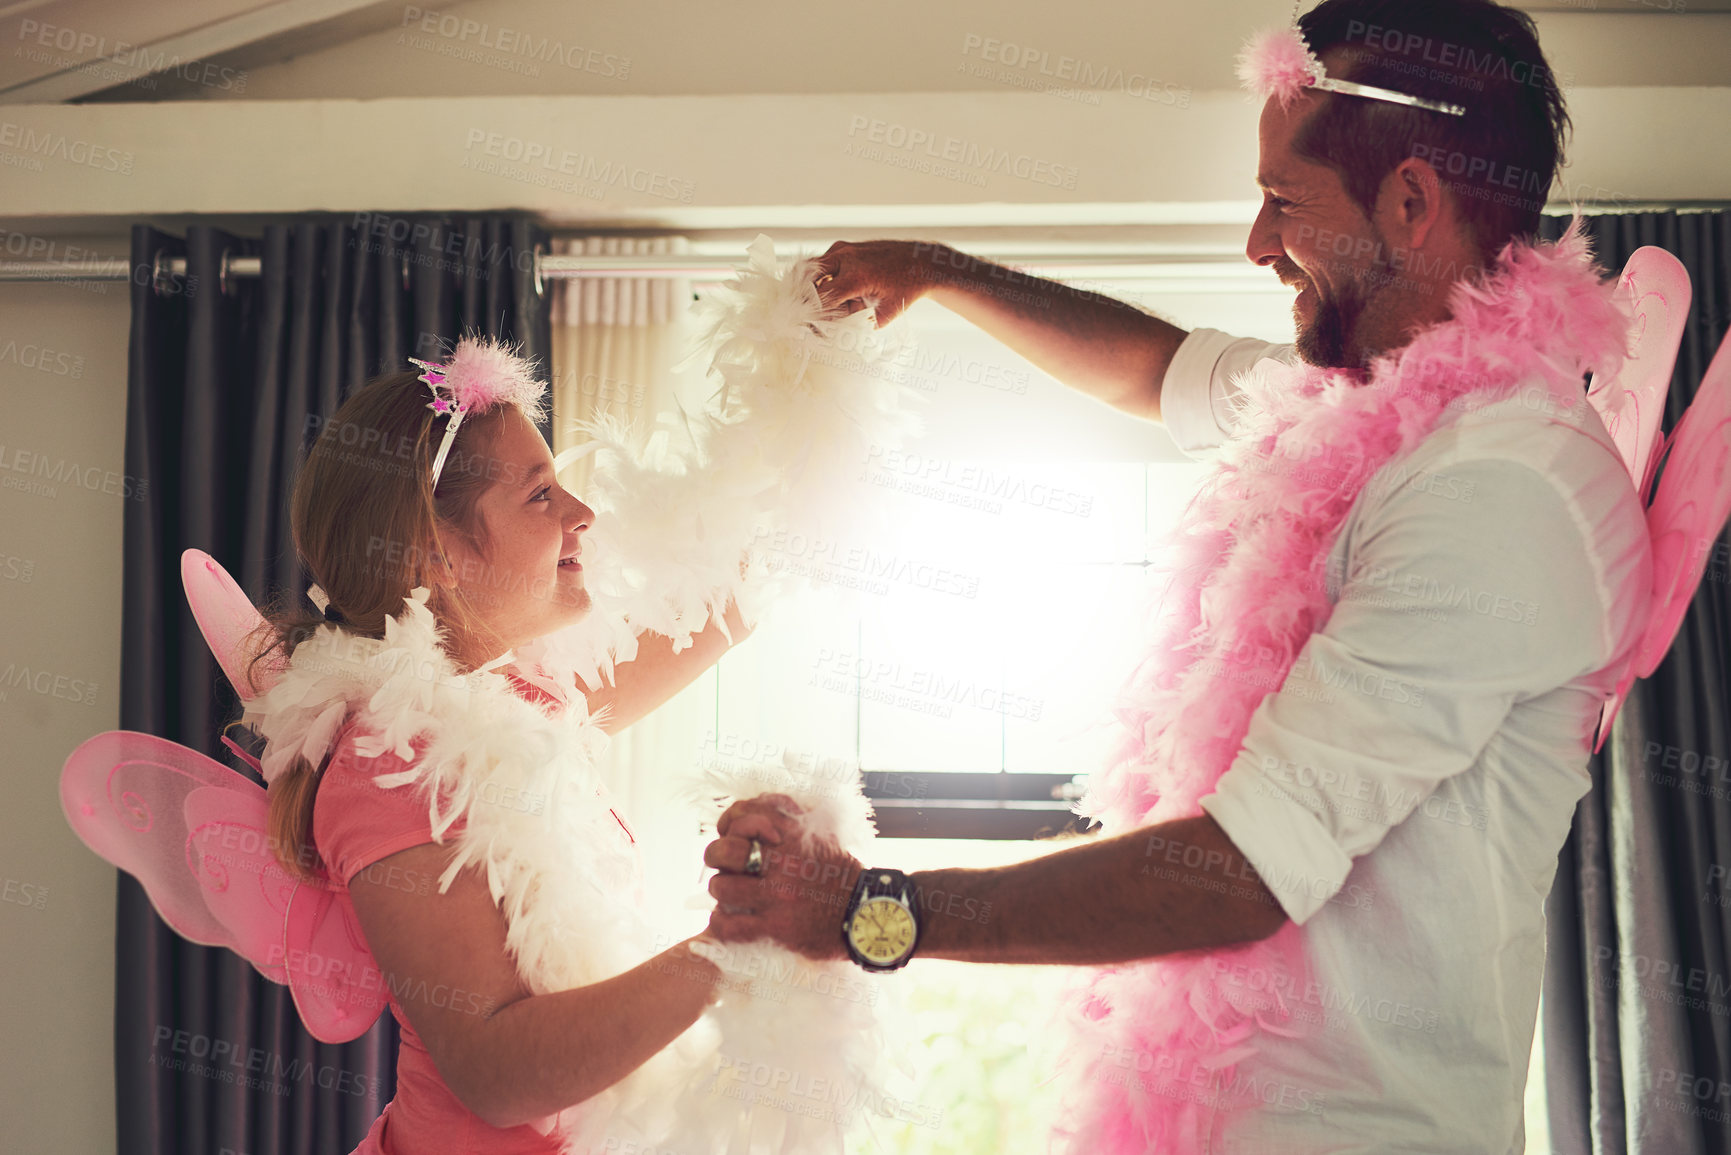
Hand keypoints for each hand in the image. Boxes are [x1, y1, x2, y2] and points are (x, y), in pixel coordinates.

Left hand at [703, 793, 862, 960]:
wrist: (867, 914)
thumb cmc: (843, 876)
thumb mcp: (823, 836)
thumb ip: (794, 820)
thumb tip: (762, 807)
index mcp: (794, 837)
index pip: (745, 815)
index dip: (730, 821)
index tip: (731, 832)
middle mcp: (783, 863)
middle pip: (725, 851)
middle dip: (716, 857)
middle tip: (724, 866)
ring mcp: (777, 896)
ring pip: (722, 887)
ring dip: (721, 890)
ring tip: (728, 894)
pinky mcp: (776, 927)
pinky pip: (729, 924)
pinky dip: (721, 922)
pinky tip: (727, 919)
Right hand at [811, 240, 945, 326]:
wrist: (919, 261)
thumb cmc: (905, 288)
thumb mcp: (885, 314)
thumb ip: (860, 324)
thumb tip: (836, 334)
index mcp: (856, 276)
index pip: (821, 297)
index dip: (813, 314)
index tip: (808, 327)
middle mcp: (845, 258)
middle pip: (807, 277)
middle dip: (804, 297)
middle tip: (805, 313)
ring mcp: (842, 249)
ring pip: (811, 268)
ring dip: (812, 286)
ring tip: (821, 303)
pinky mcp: (842, 247)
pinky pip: (822, 263)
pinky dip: (821, 277)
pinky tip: (832, 291)